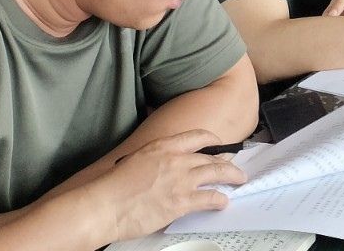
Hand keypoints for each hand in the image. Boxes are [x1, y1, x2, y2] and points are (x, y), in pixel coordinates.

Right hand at [91, 129, 247, 241]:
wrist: (104, 206)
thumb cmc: (112, 187)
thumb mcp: (137, 159)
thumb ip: (156, 158)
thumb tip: (164, 164)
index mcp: (164, 146)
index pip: (198, 137)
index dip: (213, 142)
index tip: (219, 145)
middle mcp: (177, 159)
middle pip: (212, 157)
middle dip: (227, 161)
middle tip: (235, 166)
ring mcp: (181, 180)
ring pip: (217, 173)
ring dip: (232, 176)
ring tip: (239, 179)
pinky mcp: (181, 201)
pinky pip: (210, 198)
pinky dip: (220, 199)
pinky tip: (223, 202)